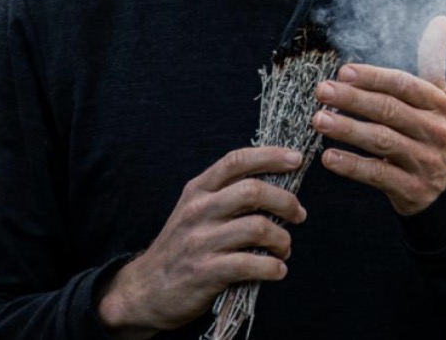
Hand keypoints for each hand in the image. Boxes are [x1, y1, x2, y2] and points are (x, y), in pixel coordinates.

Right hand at [97, 146, 306, 337]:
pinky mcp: (205, 272)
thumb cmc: (182, 246)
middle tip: (299, 214)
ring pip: (257, 228)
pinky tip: (277, 270)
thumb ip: (226, 194)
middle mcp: (198, 210)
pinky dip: (272, 267)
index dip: (269, 156)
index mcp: (198, 190)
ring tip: (285, 248)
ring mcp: (200, 241)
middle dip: (285, 201)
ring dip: (282, 239)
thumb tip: (276, 182)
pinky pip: (250, 264)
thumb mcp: (195, 210)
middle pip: (253, 191)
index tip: (296, 159)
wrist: (146, 290)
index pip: (236, 161)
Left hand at [312, 16, 445, 215]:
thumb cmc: (434, 133)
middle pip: (390, 110)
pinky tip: (328, 157)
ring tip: (318, 120)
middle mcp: (436, 132)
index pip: (404, 85)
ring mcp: (425, 162)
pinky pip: (378, 175)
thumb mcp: (439, 98)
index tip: (343, 72)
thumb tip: (440, 20)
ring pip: (382, 141)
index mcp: (440, 105)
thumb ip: (433, 61)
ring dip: (348, 129)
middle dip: (353, 100)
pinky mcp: (413, 189)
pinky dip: (352, 166)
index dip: (374, 77)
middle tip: (322, 91)